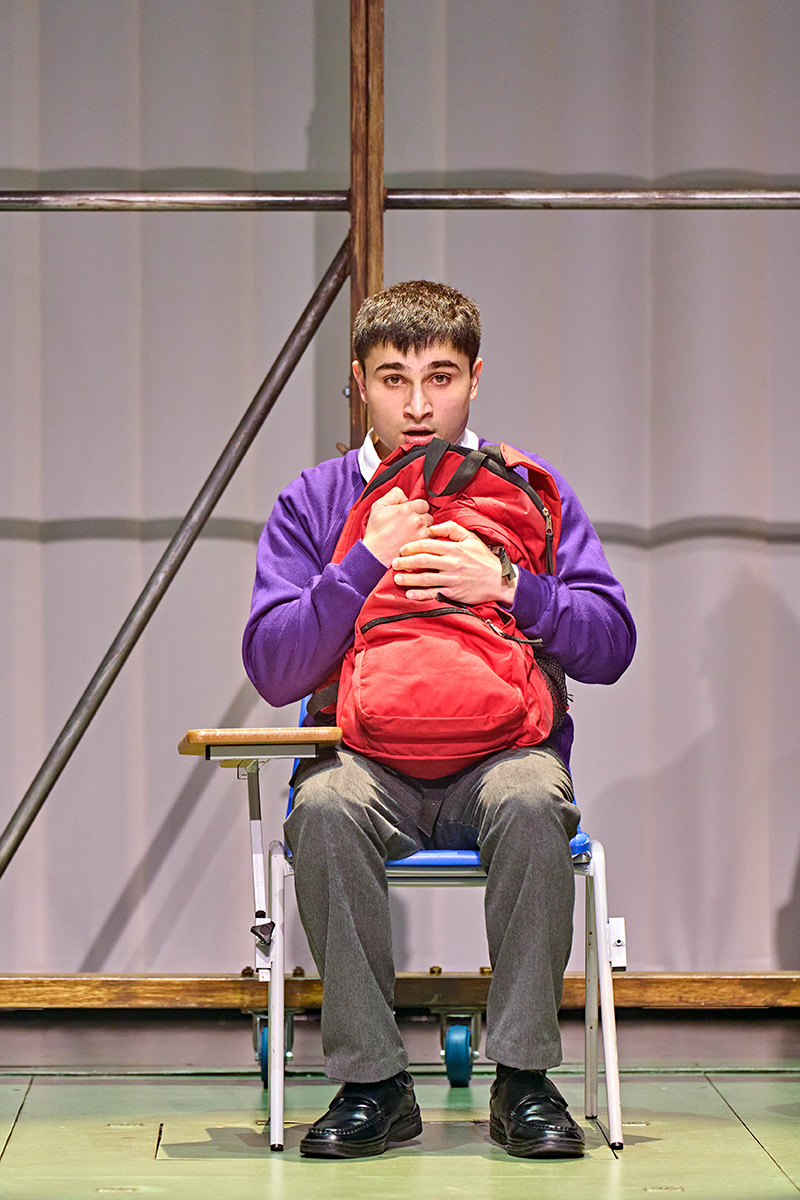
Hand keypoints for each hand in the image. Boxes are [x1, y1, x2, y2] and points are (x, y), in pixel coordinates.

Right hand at [362, 487, 432, 565]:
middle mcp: (417, 520)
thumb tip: (406, 496)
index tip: (410, 514)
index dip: (417, 508)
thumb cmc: (376, 531)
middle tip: (410, 525)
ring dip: (424, 529)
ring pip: (431, 527)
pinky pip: (431, 539)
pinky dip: (425, 539)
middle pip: (428, 515)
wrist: (375, 553)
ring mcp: (421, 533)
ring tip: (412, 534)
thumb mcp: (378, 506)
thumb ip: (394, 495)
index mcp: (407, 509)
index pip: (423, 503)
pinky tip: (414, 541)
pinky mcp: (422, 545)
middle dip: (421, 519)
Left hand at [392, 520, 517, 604]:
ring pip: (425, 579)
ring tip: (396, 578)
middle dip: (405, 562)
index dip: (412, 546)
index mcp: (454, 549)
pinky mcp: (454, 593)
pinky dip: (420, 595)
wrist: (499, 580)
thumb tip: (432, 527)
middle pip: (423, 561)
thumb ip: (451, 529)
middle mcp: (452, 563)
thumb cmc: (483, 558)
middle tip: (393, 563)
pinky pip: (434, 594)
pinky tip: (409, 595)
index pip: (428, 545)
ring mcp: (452, 579)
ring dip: (409, 579)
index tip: (402, 549)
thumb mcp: (471, 538)